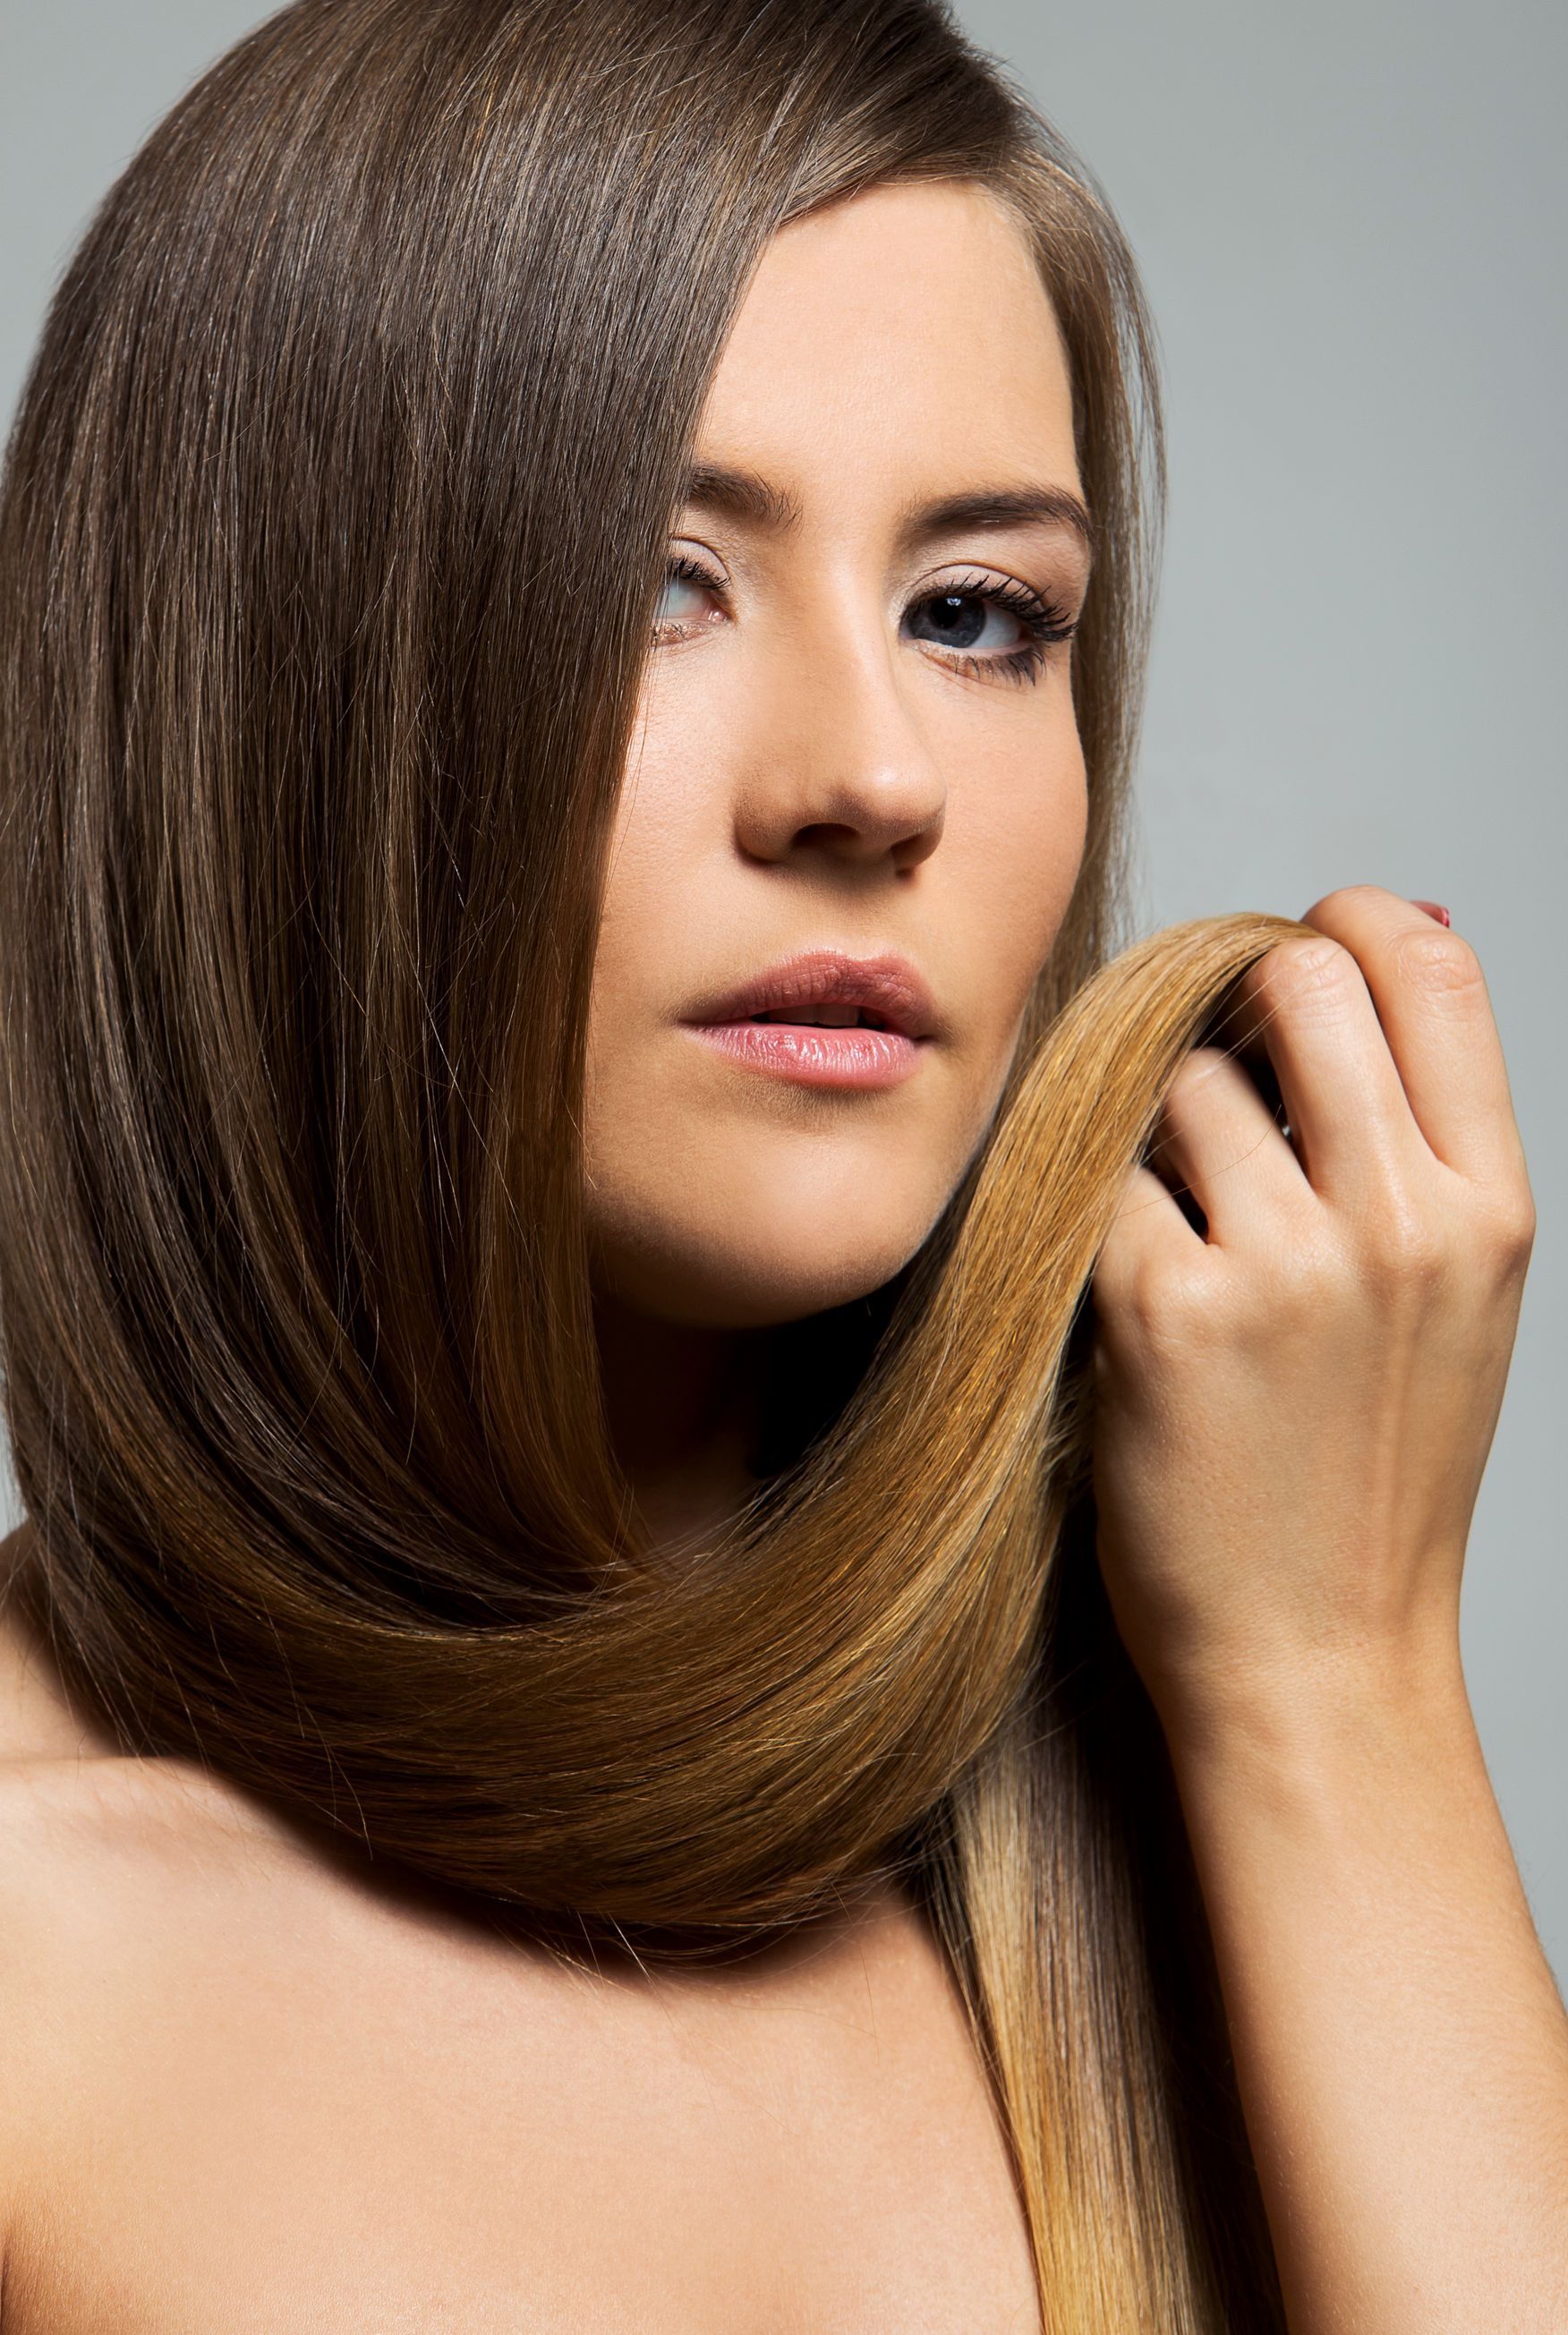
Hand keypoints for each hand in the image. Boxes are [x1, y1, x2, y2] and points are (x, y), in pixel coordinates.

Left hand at [1088, 885, 1535, 1746]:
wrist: (1317, 1661)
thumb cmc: (1370, 1477)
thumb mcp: (1454, 1300)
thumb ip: (1421, 1139)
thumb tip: (1373, 941)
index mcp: (1490, 1207)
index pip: (1431, 964)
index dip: (1350, 922)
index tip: (1298, 942)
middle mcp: (1402, 1218)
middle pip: (1288, 978)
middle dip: (1228, 1005)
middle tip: (1203, 1083)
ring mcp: (1285, 1262)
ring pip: (1171, 1082)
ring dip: (1150, 1137)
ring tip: (1178, 1241)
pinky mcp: (1166, 1310)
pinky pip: (1098, 1182)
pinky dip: (1094, 1223)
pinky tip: (1125, 1301)